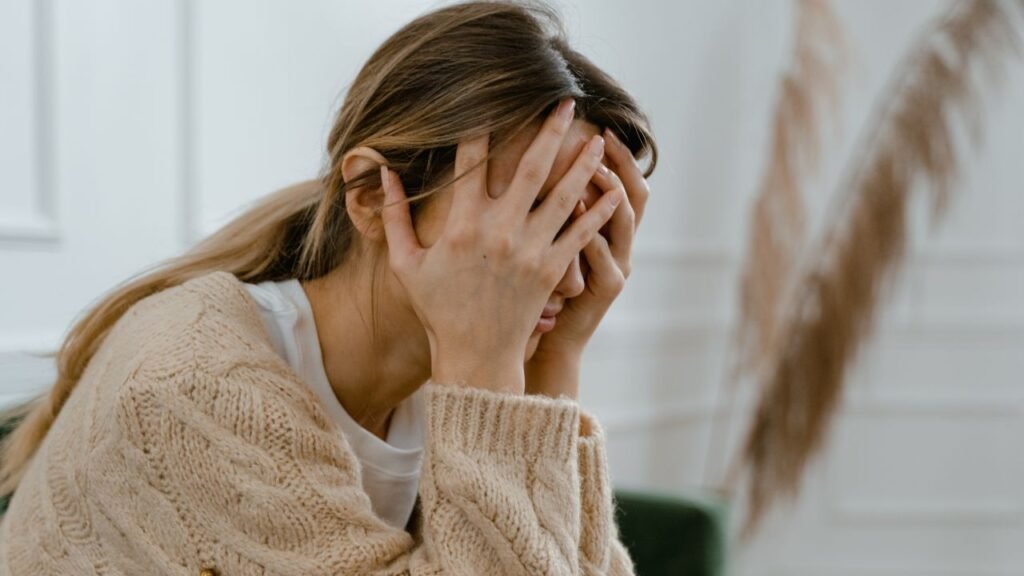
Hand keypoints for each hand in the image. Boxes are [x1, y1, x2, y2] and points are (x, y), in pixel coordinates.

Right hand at [379, 100, 624, 394]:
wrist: (475, 356)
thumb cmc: (438, 309)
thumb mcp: (405, 264)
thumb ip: (393, 217)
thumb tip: (385, 174)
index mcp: (462, 225)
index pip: (471, 162)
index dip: (481, 128)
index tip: (491, 101)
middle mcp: (499, 231)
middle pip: (531, 167)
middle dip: (550, 131)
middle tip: (566, 102)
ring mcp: (530, 250)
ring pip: (564, 195)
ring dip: (583, 163)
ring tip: (598, 138)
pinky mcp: (552, 270)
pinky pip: (581, 233)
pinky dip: (599, 211)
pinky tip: (613, 190)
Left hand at [525, 128, 649, 399]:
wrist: (546, 341)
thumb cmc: (538, 291)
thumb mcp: (548, 245)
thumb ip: (547, 209)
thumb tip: (529, 162)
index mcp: (605, 230)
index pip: (620, 182)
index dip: (617, 155)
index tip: (598, 126)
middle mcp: (619, 244)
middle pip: (634, 194)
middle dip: (620, 163)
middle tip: (602, 137)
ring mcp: (617, 266)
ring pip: (623, 222)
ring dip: (609, 193)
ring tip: (593, 169)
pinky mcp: (606, 289)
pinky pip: (604, 258)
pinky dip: (594, 235)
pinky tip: (579, 214)